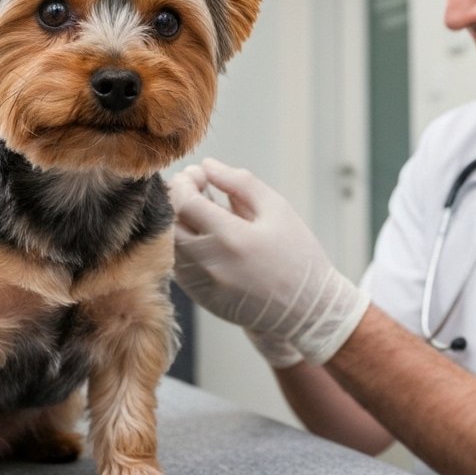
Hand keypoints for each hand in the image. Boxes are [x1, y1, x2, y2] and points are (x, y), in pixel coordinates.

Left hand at [167, 158, 369, 364]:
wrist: (306, 310)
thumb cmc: (297, 254)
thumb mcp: (277, 209)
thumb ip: (240, 183)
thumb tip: (206, 164)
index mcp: (233, 238)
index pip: (184, 201)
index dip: (184, 181)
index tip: (197, 174)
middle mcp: (211, 264)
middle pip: (170, 222)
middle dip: (176, 198)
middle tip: (195, 187)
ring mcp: (202, 285)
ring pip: (169, 243)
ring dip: (178, 221)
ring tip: (201, 209)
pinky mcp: (199, 298)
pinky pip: (177, 263)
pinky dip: (184, 244)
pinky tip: (205, 235)